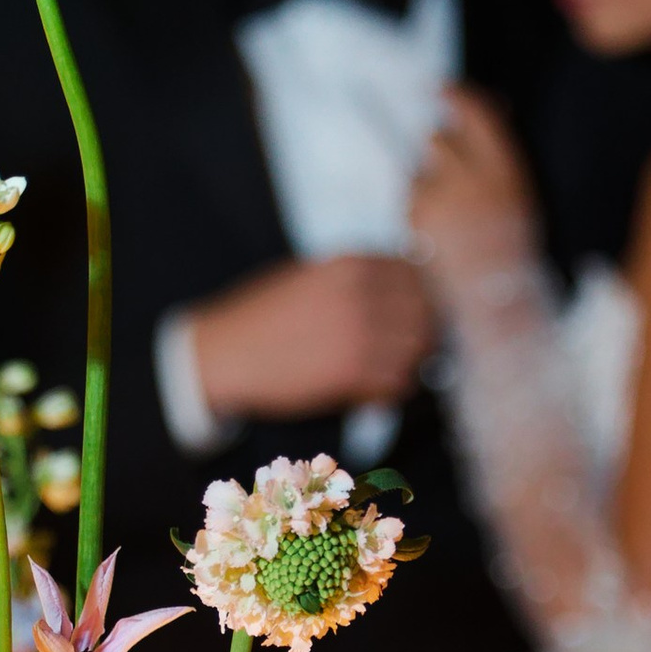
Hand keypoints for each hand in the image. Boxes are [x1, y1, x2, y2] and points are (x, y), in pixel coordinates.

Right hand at [187, 254, 433, 423]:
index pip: (413, 272)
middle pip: (424, 310)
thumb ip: (353, 276)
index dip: (418, 293)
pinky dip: (395, 386)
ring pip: (418, 348)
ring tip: (394, 365)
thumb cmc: (262, 314)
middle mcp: (361, 295)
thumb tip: (395, 287)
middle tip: (410, 342)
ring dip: (412, 359)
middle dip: (423, 327)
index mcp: (350, 265)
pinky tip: (378, 387)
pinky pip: (398, 381)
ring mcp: (359, 335)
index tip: (411, 308)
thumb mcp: (309, 276)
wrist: (226, 354)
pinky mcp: (351, 375)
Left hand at [410, 85, 539, 285]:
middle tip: (448, 177)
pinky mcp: (417, 220)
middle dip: (438, 150)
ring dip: (428, 188)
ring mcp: (440, 199)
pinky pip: (411, 202)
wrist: (497, 298)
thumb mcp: (519, 193)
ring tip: (450, 221)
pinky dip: (420, 213)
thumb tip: (484, 108)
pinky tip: (440, 235)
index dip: (456, 96)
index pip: (476, 114)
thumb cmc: (511, 244)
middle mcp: (472, 178)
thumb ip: (498, 153)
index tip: (440, 88)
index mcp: (505, 170)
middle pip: (437, 140)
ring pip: (419, 174)